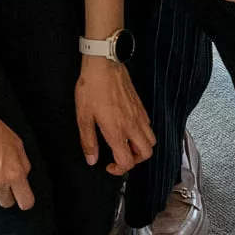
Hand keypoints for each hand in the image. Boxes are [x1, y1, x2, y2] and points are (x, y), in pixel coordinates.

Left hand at [76, 57, 154, 172]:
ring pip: (151, 141)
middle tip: (120, 157)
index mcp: (116, 131)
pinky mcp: (141, 107)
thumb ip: (88, 141)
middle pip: (146, 154)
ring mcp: (139, 116)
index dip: (118, 170)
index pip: (127, 161)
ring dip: (141, 148)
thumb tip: (91, 159)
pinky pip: (149, 127)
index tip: (109, 166)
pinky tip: (129, 129)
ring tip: (126, 145)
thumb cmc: (92, 87)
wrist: (104, 64)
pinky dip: (143, 134)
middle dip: (134, 161)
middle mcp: (132, 126)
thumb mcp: (83, 116)